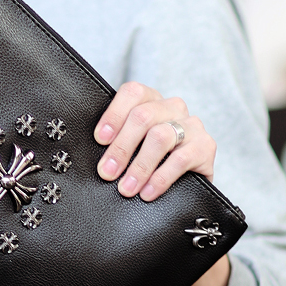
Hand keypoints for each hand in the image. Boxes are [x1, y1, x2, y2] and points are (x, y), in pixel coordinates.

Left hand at [94, 82, 227, 285]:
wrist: (186, 186)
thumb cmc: (147, 165)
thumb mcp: (129, 150)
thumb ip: (113, 143)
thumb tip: (79, 154)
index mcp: (150, 101)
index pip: (132, 93)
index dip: (113, 114)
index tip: (99, 140)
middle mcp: (172, 107)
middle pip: (143, 116)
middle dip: (121, 147)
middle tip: (107, 173)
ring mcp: (192, 125)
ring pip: (161, 136)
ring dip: (139, 166)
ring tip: (126, 188)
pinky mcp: (206, 147)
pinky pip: (182, 158)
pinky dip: (161, 178)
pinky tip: (147, 193)